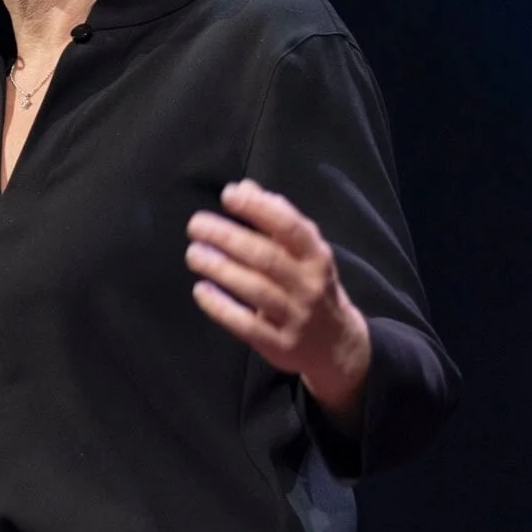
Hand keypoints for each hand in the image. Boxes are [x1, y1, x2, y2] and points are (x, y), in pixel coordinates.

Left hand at [186, 179, 371, 432]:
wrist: (337, 345)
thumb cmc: (311, 286)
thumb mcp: (304, 252)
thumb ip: (275, 220)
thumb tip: (244, 187)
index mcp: (317, 256)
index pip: (290, 227)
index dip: (259, 208)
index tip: (228, 195)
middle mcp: (309, 285)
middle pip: (267, 257)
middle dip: (228, 237)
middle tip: (195, 225)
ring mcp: (296, 316)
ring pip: (256, 289)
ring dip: (221, 269)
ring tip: (194, 254)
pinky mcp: (280, 344)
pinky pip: (247, 325)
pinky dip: (221, 307)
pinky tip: (201, 291)